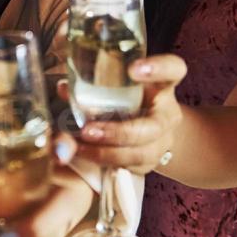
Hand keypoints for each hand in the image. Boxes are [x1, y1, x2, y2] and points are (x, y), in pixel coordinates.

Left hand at [68, 53, 186, 174]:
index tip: (133, 69)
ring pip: (142, 153)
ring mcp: (162, 141)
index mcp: (161, 85)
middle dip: (120, 131)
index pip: (173, 69)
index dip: (158, 68)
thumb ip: (91, 83)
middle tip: (88, 130)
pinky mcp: (150, 163)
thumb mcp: (117, 86)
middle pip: (153, 126)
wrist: (148, 131)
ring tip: (79, 147)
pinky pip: (131, 168)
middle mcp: (167, 113)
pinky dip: (105, 163)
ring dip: (108, 152)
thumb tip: (64, 88)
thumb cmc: (128, 100)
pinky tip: (84, 155)